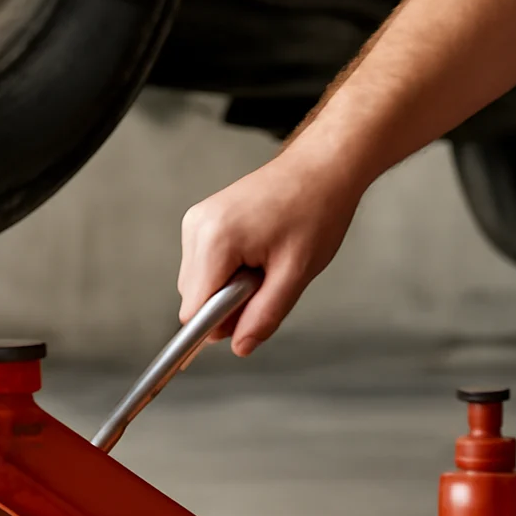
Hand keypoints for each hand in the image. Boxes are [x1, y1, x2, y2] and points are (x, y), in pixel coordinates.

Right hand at [177, 152, 364, 356]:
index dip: (216, 327)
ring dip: (230, 287)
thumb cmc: (315, 211)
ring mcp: (197, 220)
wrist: (321, 168)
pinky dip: (229, 270)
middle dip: (228, 305)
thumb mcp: (295, 273)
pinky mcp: (204, 218)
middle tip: (268, 283)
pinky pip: (205, 263)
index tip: (239, 331)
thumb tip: (239, 347)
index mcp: (216, 240)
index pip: (194, 309)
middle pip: (194, 298)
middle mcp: (197, 227)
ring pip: (199, 282)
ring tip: (266, 262)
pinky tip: (257, 253)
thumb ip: (264, 314)